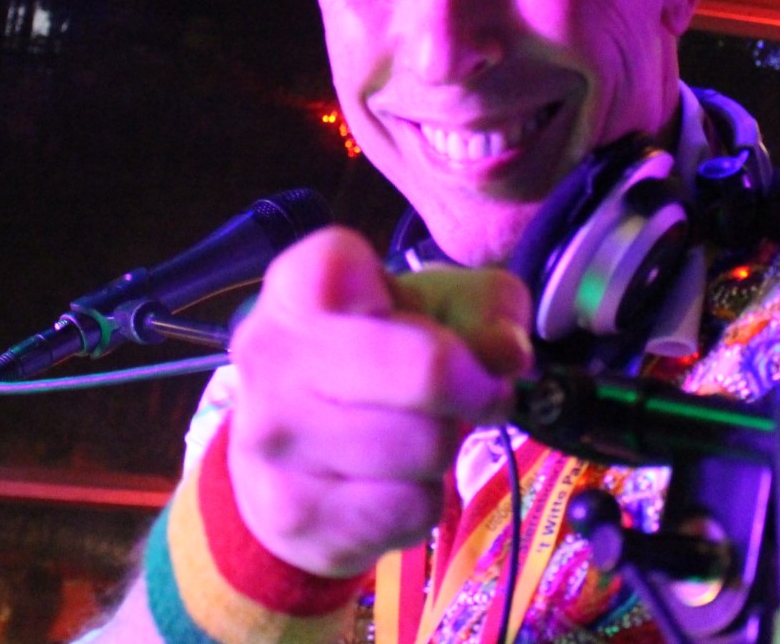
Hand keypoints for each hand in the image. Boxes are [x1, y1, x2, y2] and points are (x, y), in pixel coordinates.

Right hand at [226, 226, 532, 577]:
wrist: (279, 466)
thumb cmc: (367, 364)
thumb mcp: (431, 311)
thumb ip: (483, 312)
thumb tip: (509, 354)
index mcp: (295, 291)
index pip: (341, 264)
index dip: (422, 302)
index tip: (437, 329)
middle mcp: (270, 359)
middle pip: (425, 370)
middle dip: (471, 387)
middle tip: (476, 395)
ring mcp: (273, 442)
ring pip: (426, 446)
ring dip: (444, 447)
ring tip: (416, 438)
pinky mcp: (294, 514)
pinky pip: (411, 508)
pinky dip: (423, 502)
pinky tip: (391, 485)